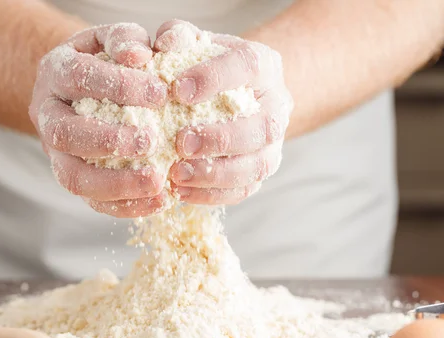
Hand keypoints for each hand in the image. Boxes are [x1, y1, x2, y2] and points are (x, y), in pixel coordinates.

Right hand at [29, 23, 168, 217]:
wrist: (86, 87)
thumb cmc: (110, 59)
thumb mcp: (116, 38)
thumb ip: (127, 39)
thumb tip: (138, 55)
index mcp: (56, 72)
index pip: (79, 78)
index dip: (118, 86)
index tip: (160, 93)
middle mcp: (48, 114)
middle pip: (65, 134)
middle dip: (108, 141)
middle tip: (151, 141)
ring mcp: (56, 152)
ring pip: (73, 177)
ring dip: (116, 184)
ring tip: (158, 183)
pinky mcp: (74, 177)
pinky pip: (92, 201)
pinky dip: (126, 206)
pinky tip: (160, 201)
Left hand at [156, 21, 292, 204]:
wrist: (236, 92)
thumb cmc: (207, 66)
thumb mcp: (194, 44)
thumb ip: (179, 36)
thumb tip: (165, 44)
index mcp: (264, 65)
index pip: (247, 67)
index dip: (215, 79)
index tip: (178, 90)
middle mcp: (277, 105)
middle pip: (261, 126)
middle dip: (221, 138)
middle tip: (181, 143)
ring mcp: (274, 143)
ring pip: (257, 165)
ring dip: (217, 174)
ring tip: (177, 175)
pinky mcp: (260, 169)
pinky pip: (244, 190)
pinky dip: (213, 196)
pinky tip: (181, 194)